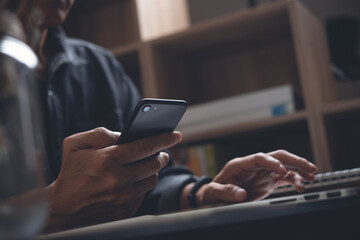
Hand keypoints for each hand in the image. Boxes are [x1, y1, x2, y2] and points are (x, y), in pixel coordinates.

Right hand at [44, 127, 181, 231]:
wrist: (62, 208)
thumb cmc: (69, 173)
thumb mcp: (74, 145)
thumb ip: (98, 133)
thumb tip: (122, 135)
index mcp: (108, 160)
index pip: (145, 146)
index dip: (163, 139)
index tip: (175, 135)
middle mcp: (119, 180)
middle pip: (154, 163)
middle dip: (162, 155)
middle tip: (162, 151)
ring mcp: (124, 197)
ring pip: (152, 179)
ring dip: (154, 169)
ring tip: (149, 164)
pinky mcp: (126, 210)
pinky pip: (144, 193)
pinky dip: (144, 184)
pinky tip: (136, 179)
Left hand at [193, 150, 317, 206]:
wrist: (215, 196)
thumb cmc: (213, 191)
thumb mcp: (214, 192)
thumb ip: (226, 192)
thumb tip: (241, 194)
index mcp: (240, 164)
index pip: (259, 158)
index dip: (272, 162)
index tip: (282, 170)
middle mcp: (253, 166)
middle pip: (275, 157)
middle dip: (293, 160)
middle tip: (309, 167)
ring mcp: (262, 173)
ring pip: (283, 166)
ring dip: (298, 169)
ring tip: (312, 176)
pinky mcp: (267, 181)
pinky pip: (283, 178)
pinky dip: (294, 180)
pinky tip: (302, 184)